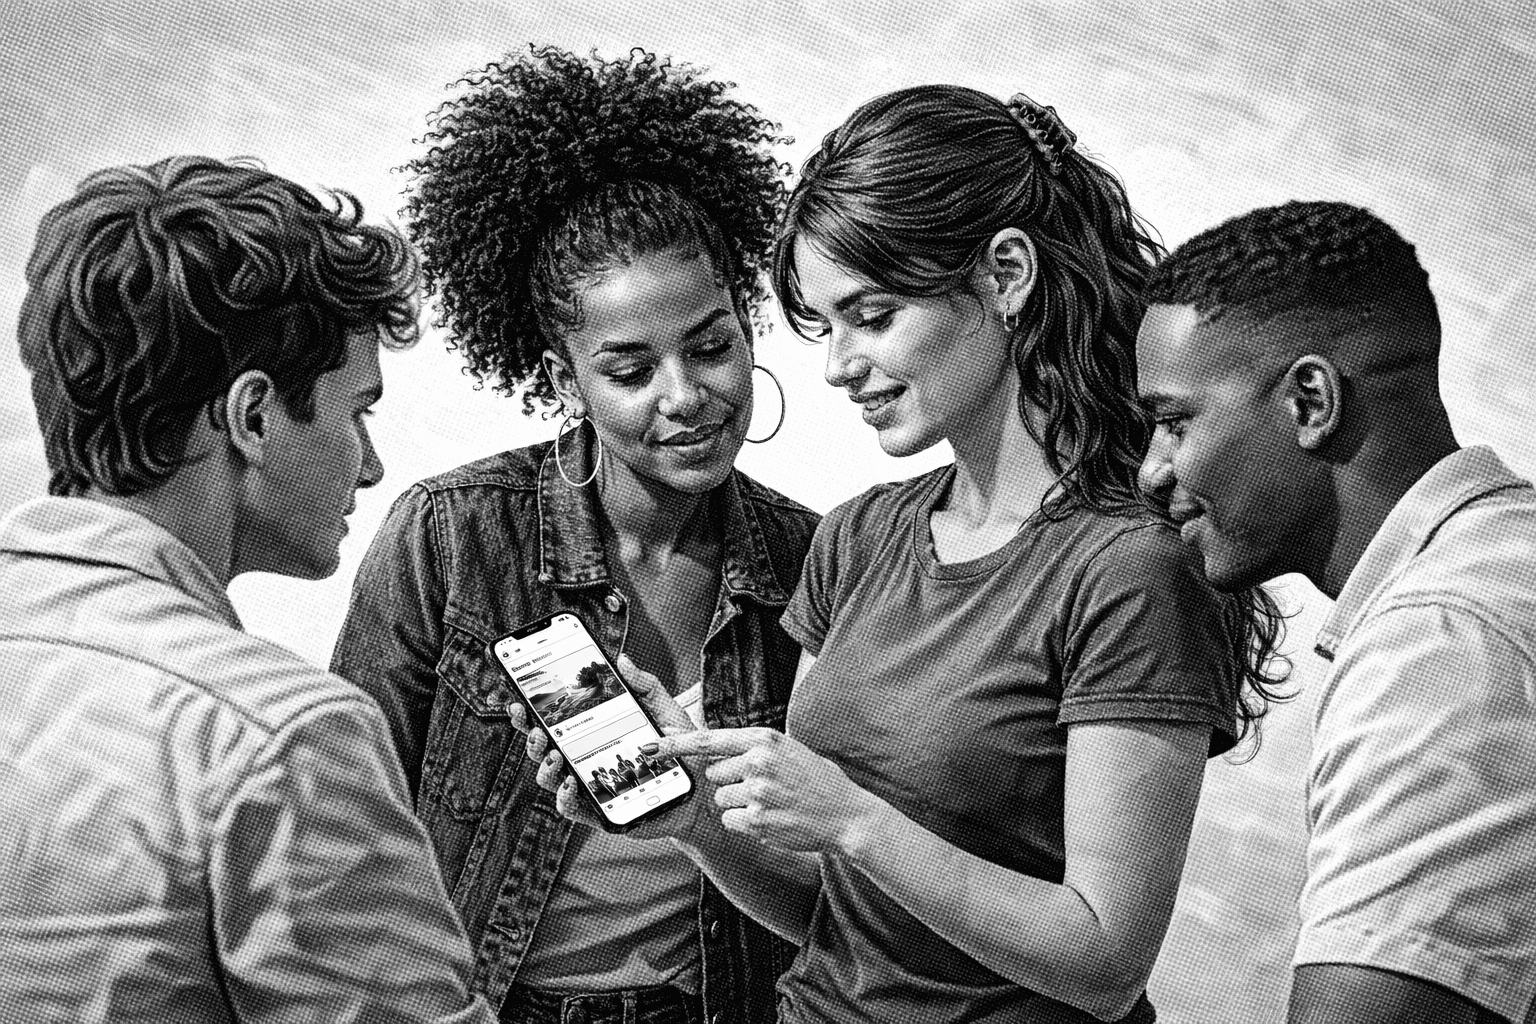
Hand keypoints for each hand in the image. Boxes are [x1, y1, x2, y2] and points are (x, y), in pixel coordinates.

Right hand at [506, 654, 709, 841]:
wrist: (700, 789)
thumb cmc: (679, 749)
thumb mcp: (664, 710)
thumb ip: (644, 685)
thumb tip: (621, 658)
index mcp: (591, 732)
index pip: (553, 720)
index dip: (530, 712)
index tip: (519, 699)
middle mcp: (583, 758)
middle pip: (541, 748)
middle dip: (529, 736)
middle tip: (534, 726)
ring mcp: (587, 785)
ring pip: (548, 778)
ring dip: (543, 765)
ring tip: (555, 754)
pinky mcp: (597, 812)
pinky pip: (570, 809)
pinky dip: (564, 797)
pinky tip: (571, 783)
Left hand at [647, 728, 886, 854]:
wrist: (846, 815)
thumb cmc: (816, 780)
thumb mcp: (787, 750)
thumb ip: (750, 747)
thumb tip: (708, 750)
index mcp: (764, 739)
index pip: (707, 740)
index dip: (674, 744)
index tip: (648, 747)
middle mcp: (758, 762)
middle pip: (713, 775)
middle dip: (730, 782)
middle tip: (764, 786)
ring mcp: (758, 793)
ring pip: (722, 800)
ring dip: (740, 805)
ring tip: (773, 803)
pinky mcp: (759, 821)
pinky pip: (732, 822)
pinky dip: (747, 824)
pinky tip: (772, 819)